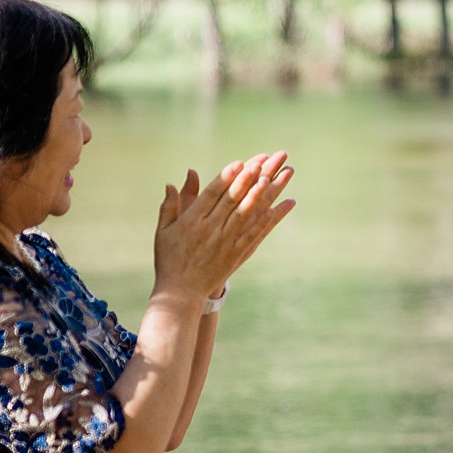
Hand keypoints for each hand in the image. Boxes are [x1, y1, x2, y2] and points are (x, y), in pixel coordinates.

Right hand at [153, 152, 296, 302]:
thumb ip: (170, 206)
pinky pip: (259, 231)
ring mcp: (227, 241)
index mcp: (192, 221)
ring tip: (278, 175)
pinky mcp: (239, 252)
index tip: (239, 163)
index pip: (212, 195)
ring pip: (249, 213)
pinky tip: (288, 202)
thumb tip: (171, 182)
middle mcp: (211, 229)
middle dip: (250, 178)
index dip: (226, 179)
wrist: (181, 292)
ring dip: (265, 193)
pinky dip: (274, 217)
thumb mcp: (164, 231)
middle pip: (234, 199)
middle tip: (265, 160)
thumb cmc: (170, 259)